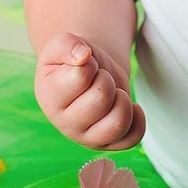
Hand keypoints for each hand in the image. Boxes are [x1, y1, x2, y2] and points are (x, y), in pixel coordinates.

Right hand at [35, 32, 145, 150]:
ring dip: (122, 99)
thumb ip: (67, 44)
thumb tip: (83, 55)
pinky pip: (133, 138)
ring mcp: (87, 138)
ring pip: (118, 123)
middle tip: (99, 78)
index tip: (85, 64)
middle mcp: (65, 124)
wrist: (87, 74)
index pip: (79, 77)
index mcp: (50, 98)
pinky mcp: (109, 144)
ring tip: (113, 93)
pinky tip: (127, 105)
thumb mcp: (62, 44)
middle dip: (106, 79)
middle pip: (101, 99)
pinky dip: (137, 118)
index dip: (90, 64)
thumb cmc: (72, 60)